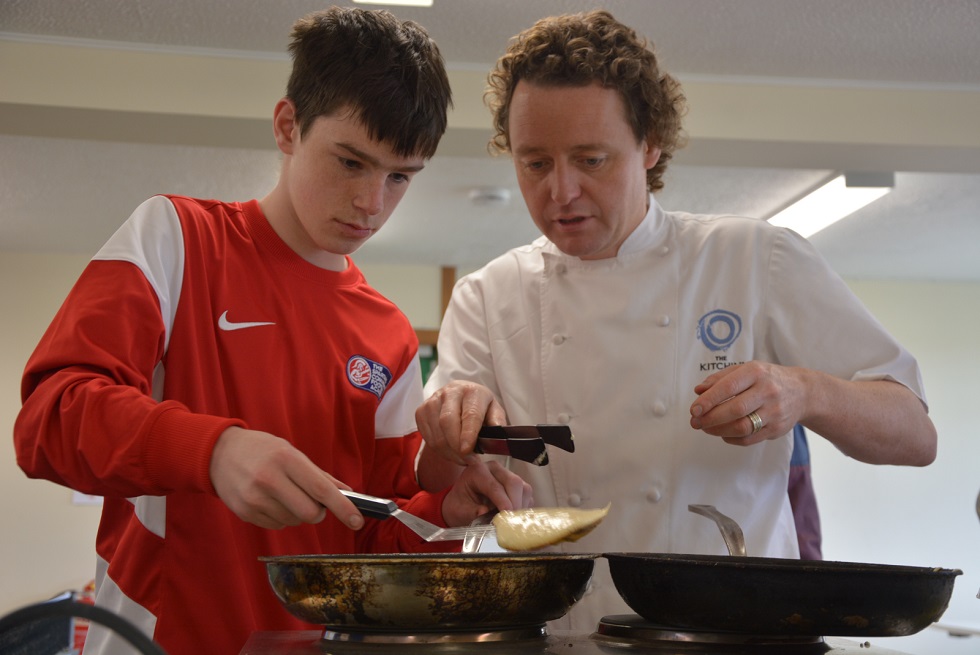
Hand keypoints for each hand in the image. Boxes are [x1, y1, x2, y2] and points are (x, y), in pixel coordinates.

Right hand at [209, 426, 363, 529]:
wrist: (218, 453)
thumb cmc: (262, 450)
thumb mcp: (291, 452)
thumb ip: (319, 475)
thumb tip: (347, 492)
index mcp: (286, 459)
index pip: (321, 489)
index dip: (343, 507)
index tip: (358, 521)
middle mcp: (269, 479)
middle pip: (310, 513)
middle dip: (318, 512)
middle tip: (314, 502)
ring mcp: (255, 498)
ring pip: (294, 521)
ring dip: (297, 513)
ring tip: (283, 494)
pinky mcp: (245, 513)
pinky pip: (278, 525)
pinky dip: (281, 517)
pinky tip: (269, 500)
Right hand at [416, 381, 506, 464]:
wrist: (459, 400)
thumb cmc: (480, 408)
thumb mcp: (494, 412)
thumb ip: (497, 421)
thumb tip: (497, 430)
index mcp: (472, 391)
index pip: (469, 414)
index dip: (468, 434)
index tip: (468, 450)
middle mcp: (451, 391)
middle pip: (447, 422)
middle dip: (456, 446)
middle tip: (467, 460)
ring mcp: (433, 400)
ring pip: (437, 432)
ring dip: (448, 452)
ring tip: (462, 458)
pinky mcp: (421, 410)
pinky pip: (427, 436)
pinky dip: (438, 450)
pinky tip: (450, 451)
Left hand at [441, 458, 532, 525]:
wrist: (462, 504)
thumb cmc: (459, 505)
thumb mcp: (459, 510)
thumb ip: (471, 512)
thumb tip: (485, 512)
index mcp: (477, 471)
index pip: (494, 485)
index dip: (502, 501)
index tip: (506, 515)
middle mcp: (494, 469)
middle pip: (513, 482)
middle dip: (515, 503)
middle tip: (512, 521)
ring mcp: (507, 475)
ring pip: (523, 487)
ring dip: (521, 505)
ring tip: (512, 520)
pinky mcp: (516, 485)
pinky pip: (526, 495)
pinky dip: (524, 507)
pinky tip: (515, 517)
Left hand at [689, 361, 803, 444]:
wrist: (802, 392)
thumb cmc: (766, 379)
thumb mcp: (745, 370)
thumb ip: (720, 378)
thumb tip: (698, 391)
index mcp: (756, 372)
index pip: (729, 387)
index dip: (709, 400)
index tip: (694, 409)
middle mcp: (767, 391)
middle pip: (735, 409)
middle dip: (711, 418)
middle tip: (695, 422)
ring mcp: (774, 412)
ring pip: (742, 427)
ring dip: (718, 430)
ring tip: (706, 428)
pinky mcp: (777, 429)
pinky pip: (749, 439)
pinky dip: (731, 438)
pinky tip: (723, 433)